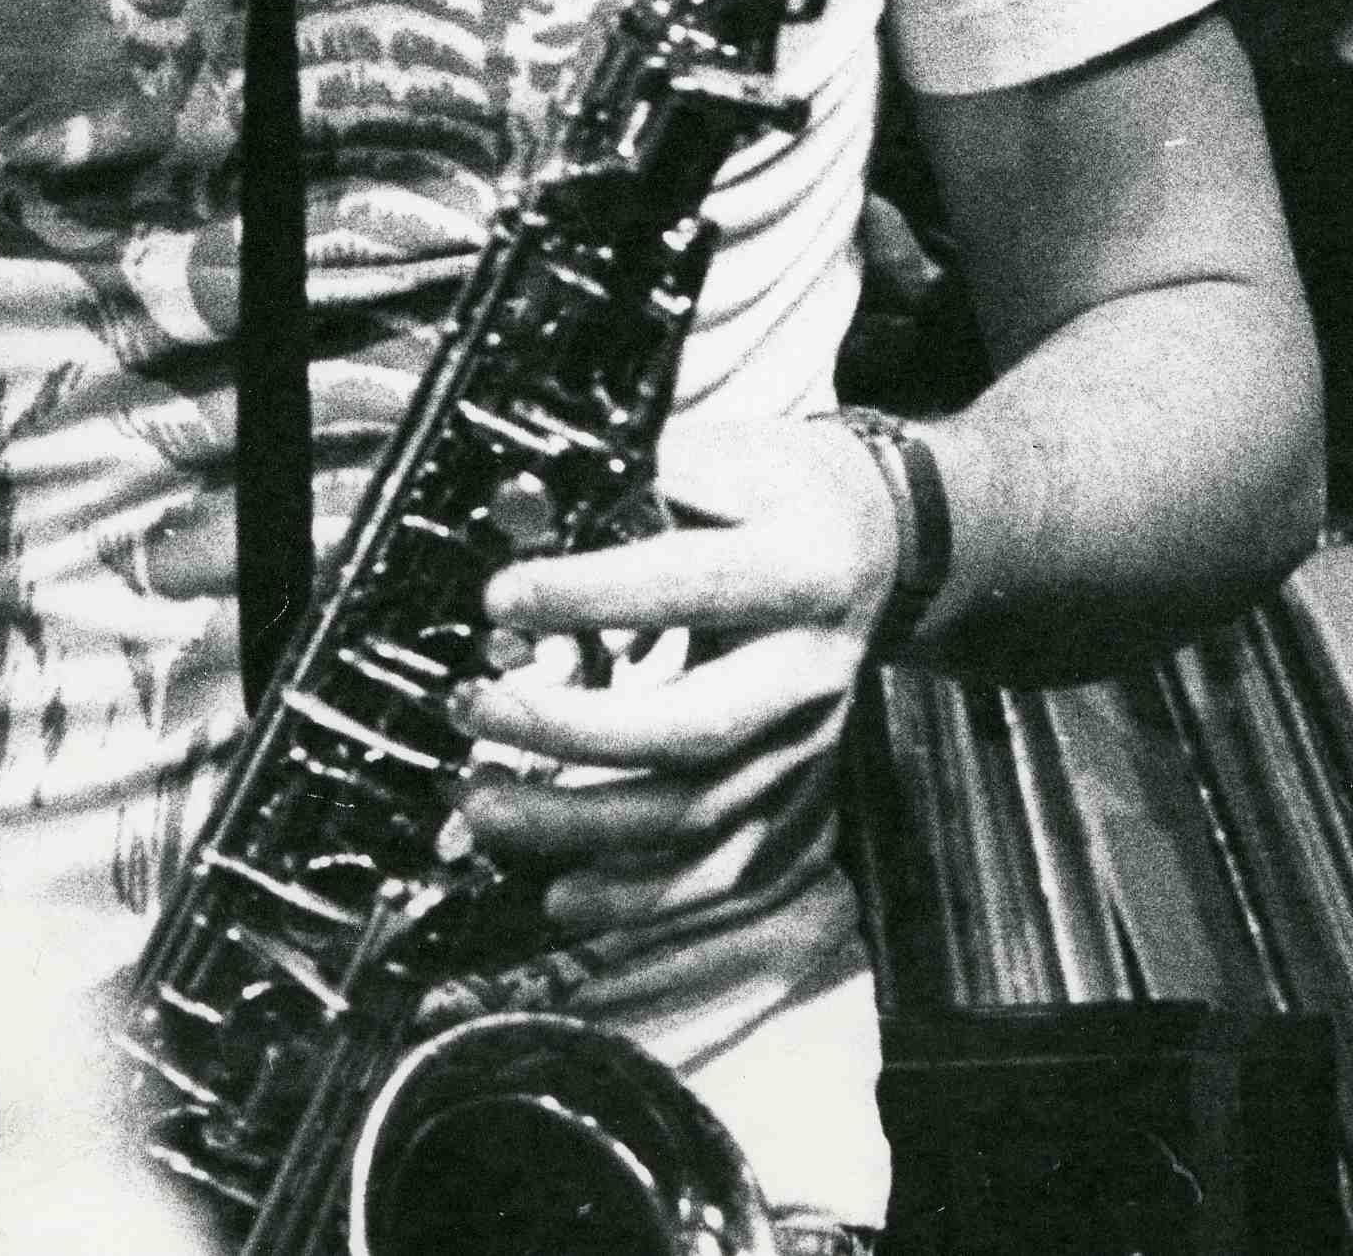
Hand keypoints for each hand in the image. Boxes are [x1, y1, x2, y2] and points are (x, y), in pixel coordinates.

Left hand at [443, 412, 901, 940]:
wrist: (875, 543)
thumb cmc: (777, 491)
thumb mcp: (723, 456)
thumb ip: (636, 484)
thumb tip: (522, 509)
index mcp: (797, 569)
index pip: (688, 587)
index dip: (591, 594)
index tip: (500, 596)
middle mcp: (810, 671)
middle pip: (694, 727)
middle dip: (573, 731)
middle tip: (477, 707)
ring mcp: (808, 748)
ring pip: (696, 815)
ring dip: (580, 823)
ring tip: (482, 803)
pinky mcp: (797, 800)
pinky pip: (722, 872)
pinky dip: (641, 896)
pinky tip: (560, 895)